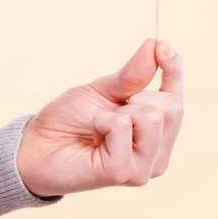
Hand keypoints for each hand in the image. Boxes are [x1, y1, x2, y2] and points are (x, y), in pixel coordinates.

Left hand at [17, 39, 183, 196]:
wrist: (38, 144)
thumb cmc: (72, 117)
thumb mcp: (104, 88)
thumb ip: (134, 73)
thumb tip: (154, 45)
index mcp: (156, 132)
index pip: (179, 99)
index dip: (175, 70)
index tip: (161, 46)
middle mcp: (157, 154)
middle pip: (171, 107)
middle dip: (138, 95)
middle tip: (110, 108)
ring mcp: (142, 168)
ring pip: (152, 118)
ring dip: (118, 111)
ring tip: (100, 125)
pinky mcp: (121, 174)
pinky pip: (122, 127)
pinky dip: (101, 122)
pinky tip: (92, 137)